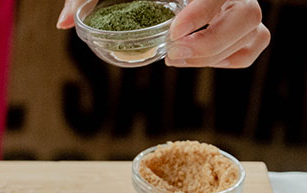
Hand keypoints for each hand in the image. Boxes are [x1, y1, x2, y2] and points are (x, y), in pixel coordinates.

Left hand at [56, 0, 269, 67]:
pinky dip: (227, 60)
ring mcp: (236, 8)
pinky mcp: (236, 28)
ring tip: (175, 59)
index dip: (203, 12)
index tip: (172, 33)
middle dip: (211, 42)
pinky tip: (190, 60)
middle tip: (172, 54)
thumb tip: (61, 23)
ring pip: (255, 32)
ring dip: (216, 55)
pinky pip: (251, 47)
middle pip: (249, 14)